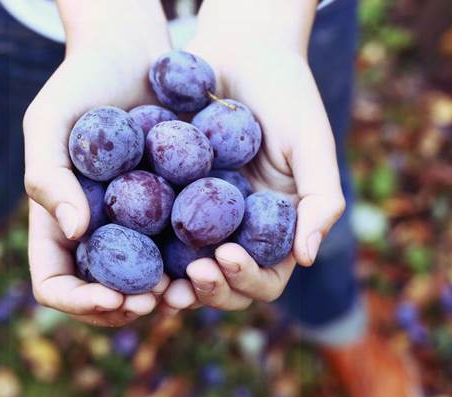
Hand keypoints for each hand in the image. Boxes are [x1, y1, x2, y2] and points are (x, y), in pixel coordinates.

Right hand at [24, 1, 171, 325]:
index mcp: (58, 224)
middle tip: (156, 301)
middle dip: (126, 307)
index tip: (113, 296)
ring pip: (144, 282)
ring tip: (188, 287)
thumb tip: (75, 233)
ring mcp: (135, 226)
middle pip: (102, 296)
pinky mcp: (171, 209)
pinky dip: (191, 262)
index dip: (79, 302)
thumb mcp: (49, 123)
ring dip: (164, 296)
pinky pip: (178, 248)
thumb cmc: (80, 84)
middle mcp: (96, 234)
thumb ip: (48, 177)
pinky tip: (211, 258)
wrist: (131, 53)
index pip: (55, 284)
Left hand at [162, 0, 345, 313]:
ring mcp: (201, 220)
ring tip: (158, 286)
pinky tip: (130, 252)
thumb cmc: (285, 94)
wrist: (239, 53)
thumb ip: (321, 199)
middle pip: (224, 284)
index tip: (225, 255)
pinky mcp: (169, 201)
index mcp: (274, 229)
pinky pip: (155, 236)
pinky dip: (146, 252)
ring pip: (186, 271)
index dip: (247, 278)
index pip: (265, 277)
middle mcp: (237, 232)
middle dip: (210, 289)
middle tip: (192, 274)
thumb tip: (306, 258)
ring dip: (175, 286)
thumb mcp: (312, 143)